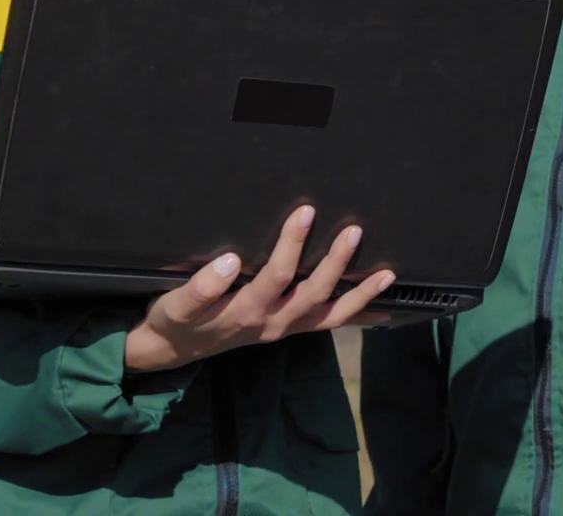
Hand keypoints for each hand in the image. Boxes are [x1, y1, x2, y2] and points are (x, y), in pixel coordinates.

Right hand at [124, 205, 395, 372]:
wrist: (175, 350)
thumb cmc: (177, 320)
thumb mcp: (176, 306)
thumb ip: (200, 288)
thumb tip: (227, 261)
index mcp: (246, 313)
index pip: (276, 277)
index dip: (292, 245)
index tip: (305, 212)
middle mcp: (272, 324)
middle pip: (313, 294)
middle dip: (335, 263)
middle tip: (353, 230)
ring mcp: (285, 328)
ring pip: (330, 314)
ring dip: (360, 295)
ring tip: (387, 274)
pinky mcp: (290, 328)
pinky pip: (329, 324)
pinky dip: (356, 315)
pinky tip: (383, 309)